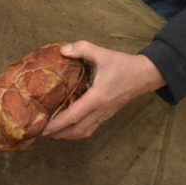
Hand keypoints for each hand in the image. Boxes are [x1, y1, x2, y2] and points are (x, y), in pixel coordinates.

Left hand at [41, 41, 165, 139]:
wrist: (144, 75)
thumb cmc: (123, 65)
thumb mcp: (102, 53)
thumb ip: (82, 49)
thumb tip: (62, 51)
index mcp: (98, 96)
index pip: (75, 115)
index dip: (58, 123)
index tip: (44, 128)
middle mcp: (101, 110)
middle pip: (77, 129)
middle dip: (59, 134)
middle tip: (41, 133)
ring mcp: (105, 114)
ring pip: (84, 132)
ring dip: (67, 135)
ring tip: (52, 133)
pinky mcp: (107, 115)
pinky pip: (91, 128)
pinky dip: (78, 132)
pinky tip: (69, 129)